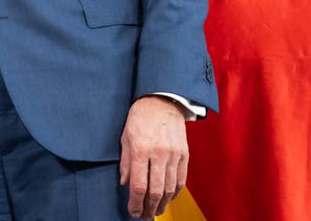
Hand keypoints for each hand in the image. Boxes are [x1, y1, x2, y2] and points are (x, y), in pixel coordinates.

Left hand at [119, 95, 188, 218]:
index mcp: (141, 150)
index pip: (139, 185)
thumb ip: (125, 162)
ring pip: (170, 188)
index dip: (135, 203)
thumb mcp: (125, 137)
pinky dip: (175, 193)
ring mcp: (174, 155)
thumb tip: (125, 184)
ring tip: (155, 211)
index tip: (133, 212)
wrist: (162, 101)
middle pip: (156, 191)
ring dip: (163, 204)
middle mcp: (159, 154)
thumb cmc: (140, 117)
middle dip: (149, 208)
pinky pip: (181, 179)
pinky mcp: (185, 154)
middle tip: (144, 216)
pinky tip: (168, 198)